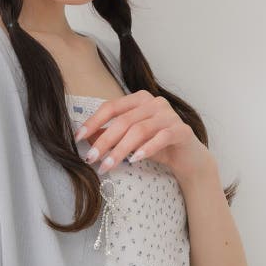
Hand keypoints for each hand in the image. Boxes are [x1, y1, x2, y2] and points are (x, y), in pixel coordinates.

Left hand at [73, 90, 216, 185]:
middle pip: (124, 120)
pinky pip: (161, 138)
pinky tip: (135, 160)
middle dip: (104, 141)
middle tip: (91, 158)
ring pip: (139, 130)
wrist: (187, 158)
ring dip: (120, 150)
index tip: (78, 138)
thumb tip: (85, 137)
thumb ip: (110, 135)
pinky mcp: (181, 130)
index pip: (112, 107)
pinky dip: (146, 149)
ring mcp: (169, 115)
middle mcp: (155, 102)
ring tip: (107, 166)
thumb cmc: (156, 146)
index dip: (94, 122)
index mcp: (139, 99)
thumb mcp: (129, 140)